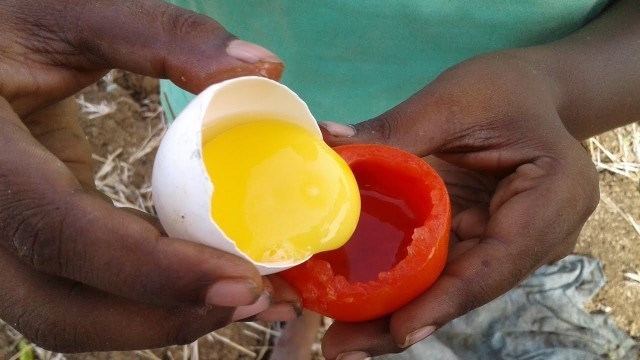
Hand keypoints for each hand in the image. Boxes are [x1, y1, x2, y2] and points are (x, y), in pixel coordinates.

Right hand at [0, 0, 297, 351]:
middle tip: (256, 299)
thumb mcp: (75, 14)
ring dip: (160, 320)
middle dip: (164, 317)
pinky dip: (143, 299)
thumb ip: (167, 36)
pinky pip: (77, 293)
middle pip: (58, 308)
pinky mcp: (20, 247)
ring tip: (245, 297)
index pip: (59, 231)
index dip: (153, 269)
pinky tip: (201, 276)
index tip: (243, 281)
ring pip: (65, 317)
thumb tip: (267, 68)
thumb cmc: (10, 28)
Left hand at [319, 52, 599, 357]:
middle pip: (467, 288)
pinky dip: (402, 284)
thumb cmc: (505, 89)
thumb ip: (397, 129)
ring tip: (341, 336)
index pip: (497, 262)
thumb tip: (330, 144)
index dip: (445, 300)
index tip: (400, 330)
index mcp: (553, 196)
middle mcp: (537, 234)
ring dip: (395, 311)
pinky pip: (442, 267)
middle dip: (405, 320)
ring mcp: (509, 242)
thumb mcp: (454, 101)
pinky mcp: (482, 239)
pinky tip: (357, 298)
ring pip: (450, 286)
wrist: (532, 93)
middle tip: (343, 347)